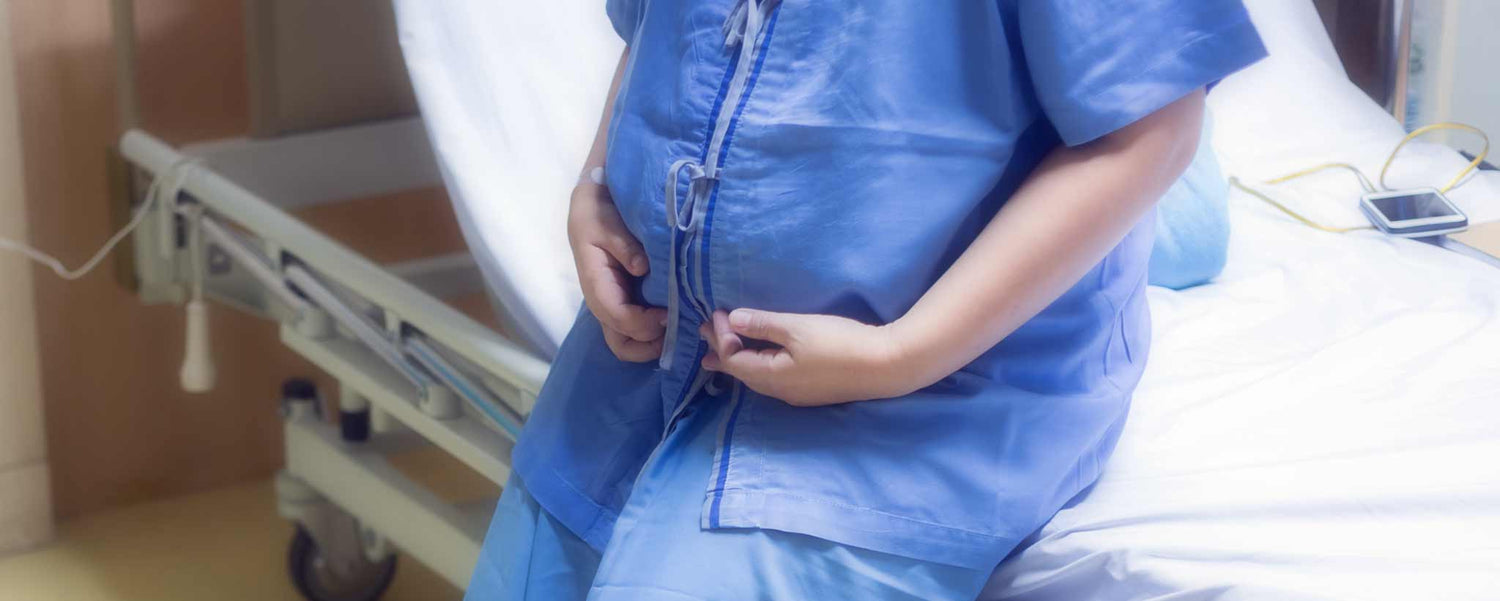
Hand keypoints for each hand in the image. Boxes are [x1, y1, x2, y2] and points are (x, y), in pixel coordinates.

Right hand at [568, 181, 665, 361]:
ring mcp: (614, 304)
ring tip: (678, 329)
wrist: (591, 205)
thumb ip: (624, 246)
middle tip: (676, 329)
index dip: (645, 323)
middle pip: (621, 344)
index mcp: (595, 284)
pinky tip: (675, 319)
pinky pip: (636, 329)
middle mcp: (603, 302)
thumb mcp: (607, 224)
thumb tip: (643, 267)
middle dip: (649, 345)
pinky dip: (655, 333)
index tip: (670, 313)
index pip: (618, 317)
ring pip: (628, 342)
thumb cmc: (598, 214)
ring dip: (653, 343)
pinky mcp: (625, 300)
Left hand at [698, 309, 912, 405]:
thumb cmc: (840, 343)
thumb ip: (763, 324)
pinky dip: (758, 364)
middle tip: (705, 332)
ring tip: (721, 352)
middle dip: (723, 350)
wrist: (886, 365)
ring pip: (757, 378)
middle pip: (741, 372)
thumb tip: (732, 320)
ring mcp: (796, 394)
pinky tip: (761, 359)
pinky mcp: (811, 391)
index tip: (719, 312)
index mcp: (772, 376)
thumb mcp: (798, 328)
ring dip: (739, 359)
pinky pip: (772, 379)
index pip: (733, 358)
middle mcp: (780, 391)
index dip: (721, 336)